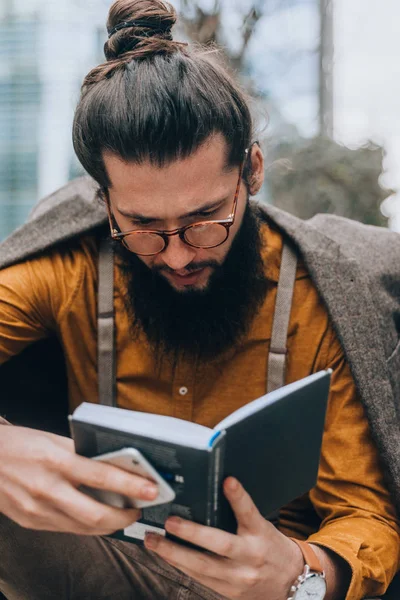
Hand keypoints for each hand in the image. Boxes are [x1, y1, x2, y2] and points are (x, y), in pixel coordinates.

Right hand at [0, 426, 157, 534]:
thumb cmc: (19, 444)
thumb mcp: (53, 440)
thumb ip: (82, 454)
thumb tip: (113, 464)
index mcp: (56, 461)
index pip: (102, 476)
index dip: (131, 485)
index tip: (151, 489)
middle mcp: (47, 489)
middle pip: (96, 515)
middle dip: (124, 516)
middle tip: (139, 508)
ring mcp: (37, 510)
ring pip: (83, 528)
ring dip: (108, 524)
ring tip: (122, 514)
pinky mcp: (31, 522)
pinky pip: (67, 529)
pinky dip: (86, 525)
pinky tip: (96, 516)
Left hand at [144, 477, 303, 599]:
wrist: (290, 585)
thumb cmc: (272, 548)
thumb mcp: (263, 527)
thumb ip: (242, 512)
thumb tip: (219, 486)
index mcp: (261, 534)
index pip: (250, 512)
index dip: (238, 497)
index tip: (228, 481)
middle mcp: (250, 556)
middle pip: (220, 544)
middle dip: (191, 533)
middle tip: (169, 522)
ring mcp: (238, 577)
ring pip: (202, 566)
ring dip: (173, 553)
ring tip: (153, 541)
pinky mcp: (227, 590)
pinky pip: (199, 577)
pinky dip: (179, 565)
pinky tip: (164, 555)